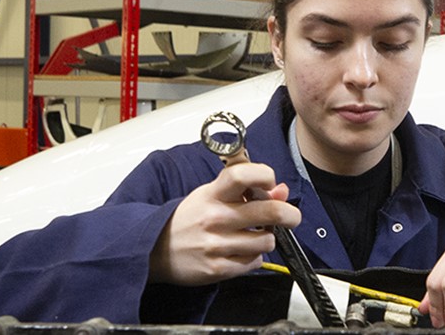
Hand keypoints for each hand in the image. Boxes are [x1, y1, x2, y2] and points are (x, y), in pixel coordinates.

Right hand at [149, 162, 300, 285]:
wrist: (154, 250)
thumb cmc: (187, 220)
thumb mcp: (211, 196)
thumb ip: (245, 192)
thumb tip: (281, 191)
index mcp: (212, 195)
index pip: (242, 175)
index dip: (265, 175)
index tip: (271, 182)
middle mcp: (215, 218)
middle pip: (269, 211)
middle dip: (289, 214)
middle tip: (290, 216)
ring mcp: (217, 245)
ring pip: (267, 240)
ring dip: (267, 239)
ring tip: (253, 236)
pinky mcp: (218, 268)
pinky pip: (255, 261)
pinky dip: (254, 257)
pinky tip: (240, 251)